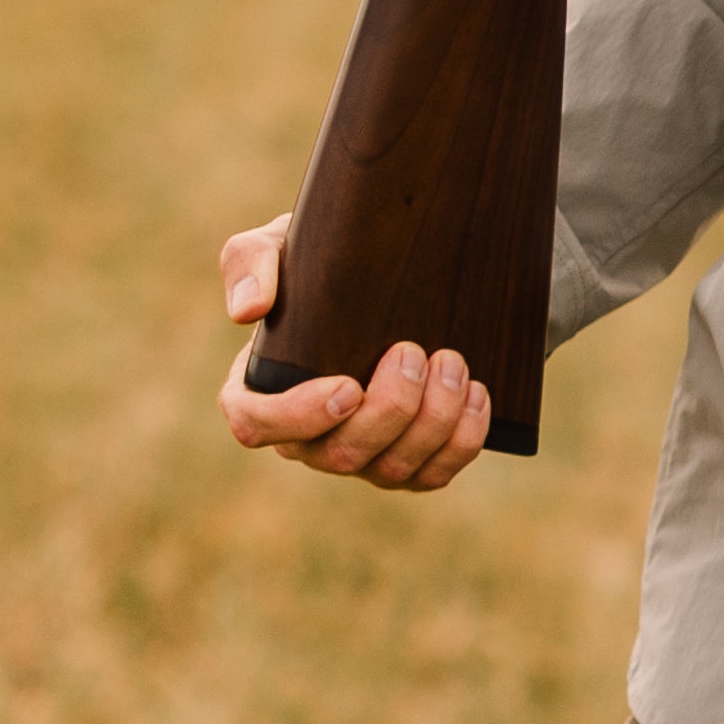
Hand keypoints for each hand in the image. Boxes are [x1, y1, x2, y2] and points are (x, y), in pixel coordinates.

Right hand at [214, 209, 491, 490]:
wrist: (384, 276)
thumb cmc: (318, 266)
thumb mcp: (279, 247)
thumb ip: (249, 262)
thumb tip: (247, 309)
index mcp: (260, 391)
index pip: (258, 426)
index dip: (300, 417)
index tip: (348, 386)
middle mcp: (306, 437)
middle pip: (339, 454)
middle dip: (389, 410)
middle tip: (415, 353)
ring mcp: (358, 456)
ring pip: (390, 470)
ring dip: (432, 422)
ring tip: (454, 364)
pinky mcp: (405, 463)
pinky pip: (431, 476)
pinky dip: (460, 442)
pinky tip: (476, 396)